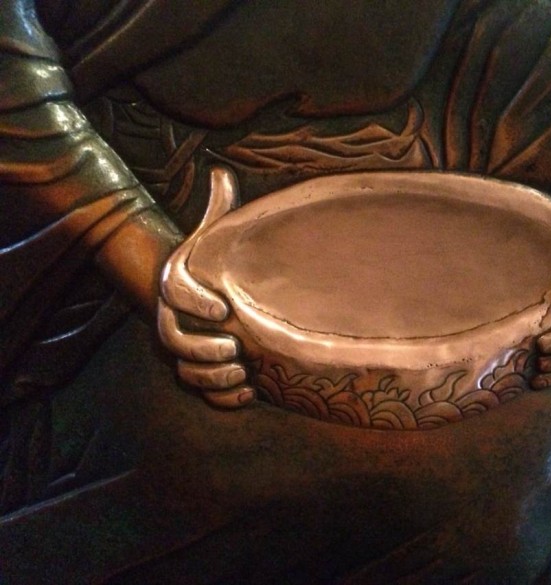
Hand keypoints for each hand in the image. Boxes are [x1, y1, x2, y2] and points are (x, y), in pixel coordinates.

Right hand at [157, 166, 254, 407]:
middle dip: (202, 347)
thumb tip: (220, 172)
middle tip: (236, 346)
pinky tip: (249, 393)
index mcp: (175, 285)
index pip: (175, 293)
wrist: (207, 294)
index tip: (224, 308)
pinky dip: (221, 399)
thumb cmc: (216, 264)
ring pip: (185, 371)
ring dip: (212, 377)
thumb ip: (219, 210)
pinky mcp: (199, 371)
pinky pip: (200, 393)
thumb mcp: (217, 236)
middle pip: (174, 340)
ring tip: (242, 372)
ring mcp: (184, 349)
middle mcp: (171, 319)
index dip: (196, 302)